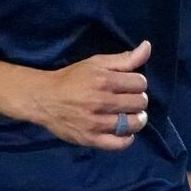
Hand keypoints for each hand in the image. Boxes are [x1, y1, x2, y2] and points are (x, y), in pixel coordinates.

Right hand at [27, 41, 150, 149]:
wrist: (43, 98)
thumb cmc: (72, 78)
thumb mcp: (96, 63)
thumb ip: (124, 58)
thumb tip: (147, 47)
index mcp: (104, 81)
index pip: (140, 83)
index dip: (138, 83)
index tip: (130, 86)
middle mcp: (101, 102)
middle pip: (139, 103)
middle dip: (138, 100)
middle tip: (129, 100)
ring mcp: (95, 123)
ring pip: (133, 123)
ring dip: (137, 119)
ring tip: (129, 115)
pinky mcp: (89, 139)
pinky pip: (118, 144)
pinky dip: (127, 139)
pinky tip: (124, 132)